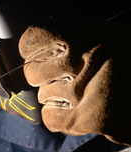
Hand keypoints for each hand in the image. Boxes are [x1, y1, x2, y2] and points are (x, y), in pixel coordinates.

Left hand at [18, 20, 130, 145]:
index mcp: (85, 34)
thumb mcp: (106, 34)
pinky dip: (59, 116)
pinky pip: (50, 118)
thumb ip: (72, 33)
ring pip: (43, 96)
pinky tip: (75, 110)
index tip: (40, 55)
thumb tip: (39, 37)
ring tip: (83, 92)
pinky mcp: (88, 118)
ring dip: (57, 97)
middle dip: (45, 76)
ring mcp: (82, 91)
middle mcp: (81, 59)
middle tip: (66, 77)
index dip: (32, 50)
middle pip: (32, 72)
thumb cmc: (129, 57)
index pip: (31, 41)